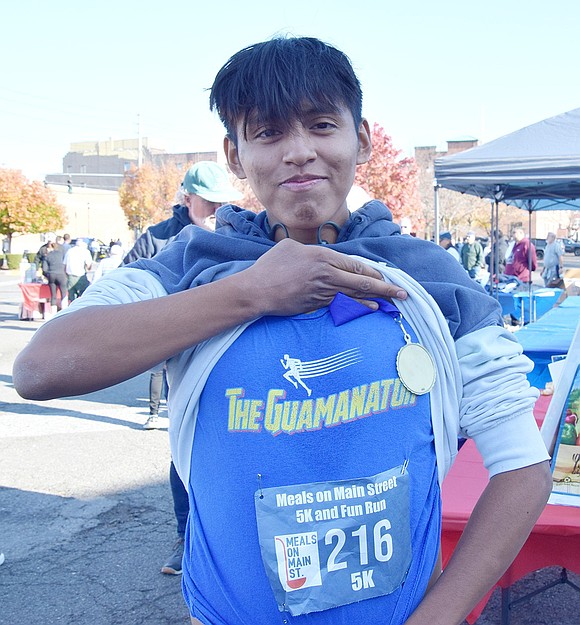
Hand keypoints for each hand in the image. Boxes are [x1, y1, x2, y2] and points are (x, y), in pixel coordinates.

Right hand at [245, 238, 406, 315]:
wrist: (256, 291)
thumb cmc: (270, 267)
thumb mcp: (290, 247)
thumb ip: (310, 250)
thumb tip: (320, 256)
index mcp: (322, 257)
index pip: (355, 265)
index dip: (373, 272)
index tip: (385, 276)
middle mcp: (327, 275)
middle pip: (362, 282)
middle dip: (386, 288)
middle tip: (403, 294)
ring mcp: (322, 292)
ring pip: (355, 295)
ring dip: (376, 299)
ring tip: (392, 303)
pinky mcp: (316, 305)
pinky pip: (342, 305)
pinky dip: (358, 307)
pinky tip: (370, 309)